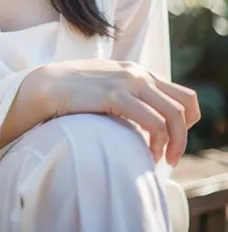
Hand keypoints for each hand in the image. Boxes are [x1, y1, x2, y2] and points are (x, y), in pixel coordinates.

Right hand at [42, 59, 200, 166]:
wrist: (44, 85)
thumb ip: (124, 95)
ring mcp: (128, 82)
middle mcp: (138, 74)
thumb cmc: (72, 93)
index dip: (185, 122)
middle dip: (184, 133)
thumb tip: (139, 118)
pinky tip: (146, 154)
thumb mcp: (105, 88)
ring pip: (174, 115)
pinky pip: (154, 122)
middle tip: (171, 156)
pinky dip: (157, 142)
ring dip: (175, 142)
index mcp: (137, 71)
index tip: (170, 141)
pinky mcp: (116, 96)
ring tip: (160, 160)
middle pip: (186, 104)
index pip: (182, 95)